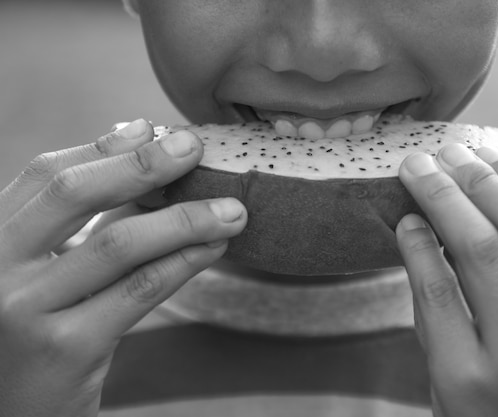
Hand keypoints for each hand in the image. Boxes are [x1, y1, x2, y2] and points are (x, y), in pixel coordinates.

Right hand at [0, 120, 246, 416]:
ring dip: (184, 218)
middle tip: (194, 146)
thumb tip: (134, 142)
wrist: (13, 409)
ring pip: (119, 243)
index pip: (46, 174)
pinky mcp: (66, 349)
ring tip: (231, 209)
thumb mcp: (40, 267)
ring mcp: (24, 310)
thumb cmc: (35, 329)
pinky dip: (184, 262)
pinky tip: (214, 246)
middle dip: (144, 164)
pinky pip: (141, 290)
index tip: (154, 128)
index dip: (105, 148)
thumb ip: (80, 217)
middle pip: (75, 194)